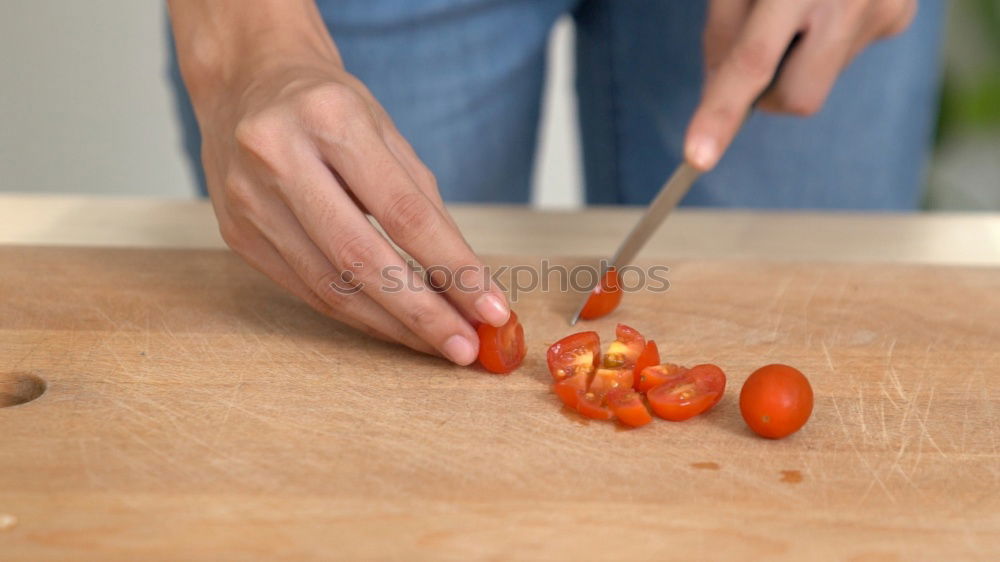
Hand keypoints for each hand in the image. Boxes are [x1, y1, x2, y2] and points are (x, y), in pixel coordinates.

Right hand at [170, 1, 509, 364]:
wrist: (246, 82)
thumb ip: (424, 204)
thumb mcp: (385, 133)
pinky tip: (392, 326)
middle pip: (361, 259)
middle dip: (422, 313)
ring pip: (330, 286)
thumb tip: (467, 281)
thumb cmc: (328, 105)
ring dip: (392, 324)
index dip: (453, 268)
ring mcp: (248, 200)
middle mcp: (279, 157)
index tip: (492, 307)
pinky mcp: (236, 235)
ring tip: (437, 343)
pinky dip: (356, 315)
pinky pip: (306, 290)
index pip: (403, 212)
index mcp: (329, 118)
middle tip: (466, 347)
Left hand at [685, 0, 916, 169]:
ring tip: (795, 6)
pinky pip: (843, 56)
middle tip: (757, 51)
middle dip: (767, 93)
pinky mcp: (899, 18)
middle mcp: (848, 1)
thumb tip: (717, 96)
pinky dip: (821, 42)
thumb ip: (723, 34)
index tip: (698, 156)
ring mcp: (883, 12)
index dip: (721, 112)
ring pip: (819, 80)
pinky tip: (827, 4)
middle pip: (797, 98)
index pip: (753, 63)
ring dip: (796, 58)